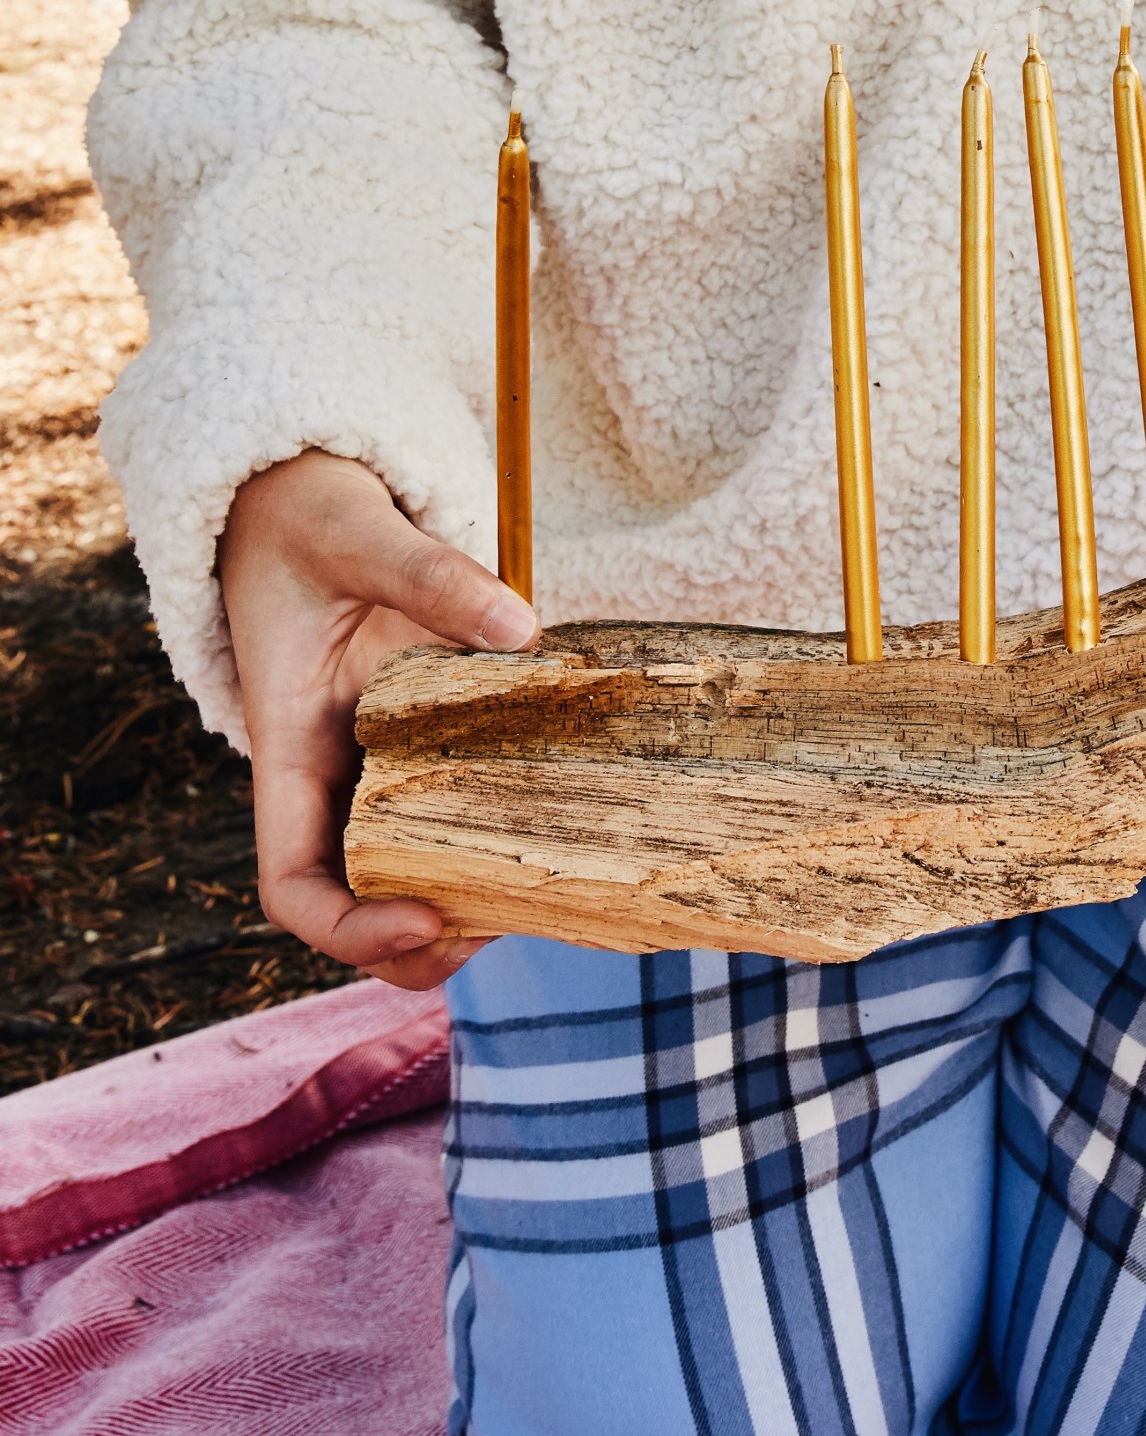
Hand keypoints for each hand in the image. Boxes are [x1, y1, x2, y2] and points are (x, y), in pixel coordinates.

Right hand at [218, 452, 538, 988]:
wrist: (298, 493)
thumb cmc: (305, 515)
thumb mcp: (356, 530)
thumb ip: (430, 575)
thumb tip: (521, 628)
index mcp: (288, 748)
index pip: (292, 884)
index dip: (350, 927)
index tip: (429, 918)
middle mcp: (330, 778)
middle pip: (360, 904)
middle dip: (425, 942)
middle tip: (512, 922)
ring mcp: (378, 767)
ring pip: (412, 874)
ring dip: (470, 903)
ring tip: (548, 894)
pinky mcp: (425, 744)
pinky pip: (457, 814)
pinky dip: (501, 838)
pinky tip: (567, 828)